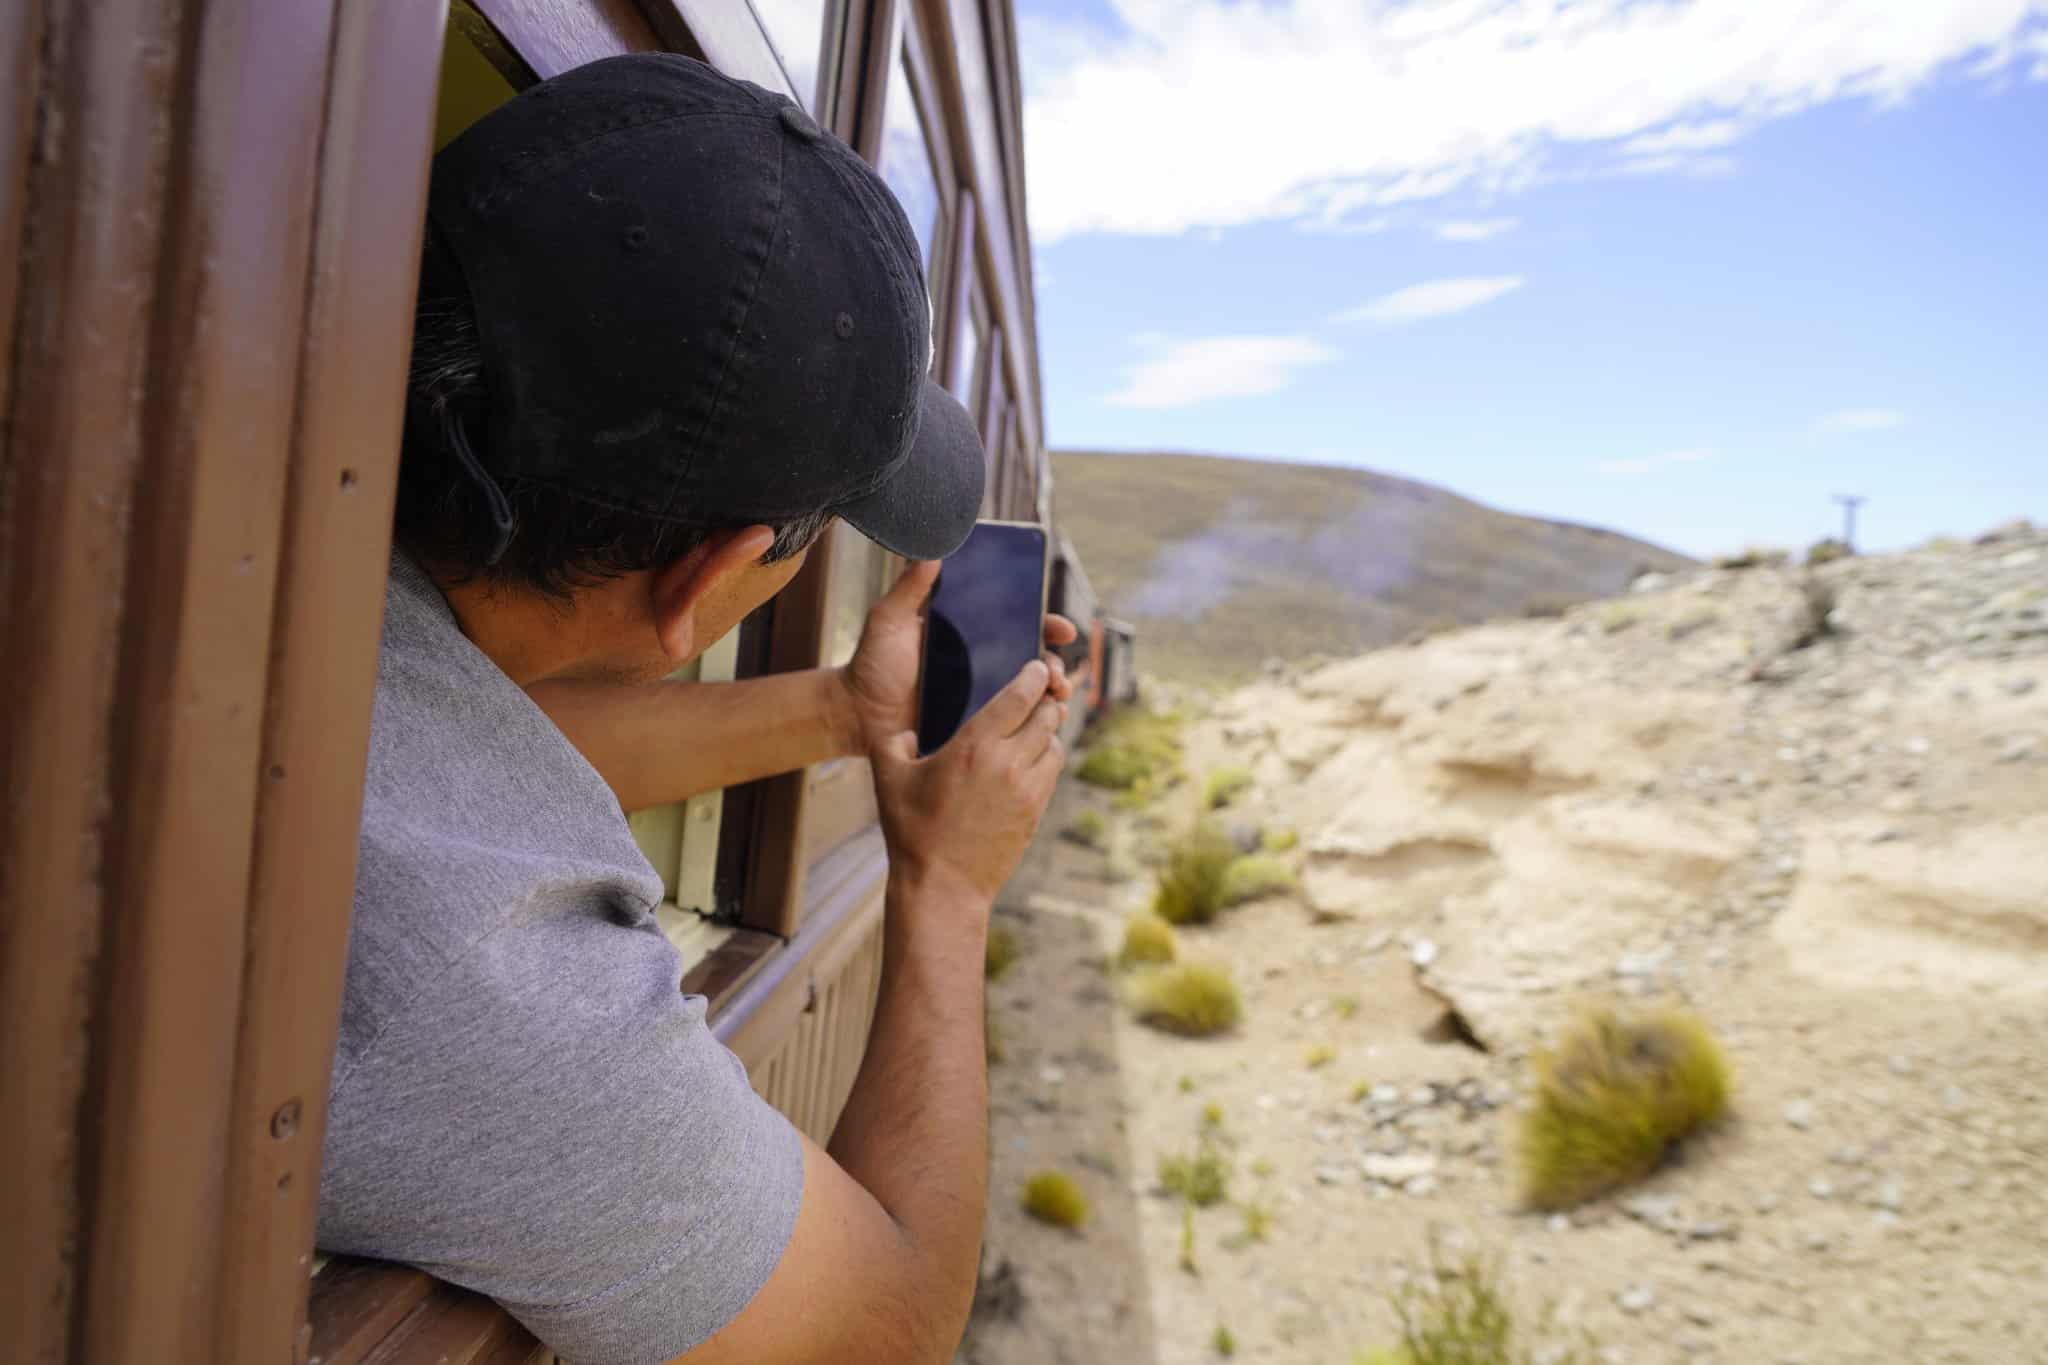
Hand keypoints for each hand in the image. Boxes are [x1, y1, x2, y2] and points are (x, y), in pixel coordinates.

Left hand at [840, 561, 1080, 751]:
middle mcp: (979, 665)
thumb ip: (909, 587)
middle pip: (1031, 661)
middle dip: (1054, 663)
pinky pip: (1009, 724)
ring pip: (1028, 693)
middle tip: (1057, 668)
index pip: (1016, 624)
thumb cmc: (871, 665)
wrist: (856, 715)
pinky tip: (1040, 721)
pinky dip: (1031, 722)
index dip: (1044, 623)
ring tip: (1054, 695)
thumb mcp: (888, 621)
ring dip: (1051, 692)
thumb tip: (931, 553)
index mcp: (966, 635)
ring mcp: (978, 698)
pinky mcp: (973, 729)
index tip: (1061, 629)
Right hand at [870, 658, 1066, 905]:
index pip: (1020, 696)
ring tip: (1033, 728)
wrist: (942, 887)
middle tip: (1039, 692)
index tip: (1035, 666)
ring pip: (1055, 744)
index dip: (1032, 676)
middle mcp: (1008, 764)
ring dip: (1048, 731)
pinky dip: (1046, 759)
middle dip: (1046, 700)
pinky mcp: (1036, 813)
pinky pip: (1052, 772)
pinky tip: (1029, 760)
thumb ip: (892, 743)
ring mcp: (1027, 790)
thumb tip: (902, 730)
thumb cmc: (912, 832)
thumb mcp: (890, 780)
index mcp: (975, 747)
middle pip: (1048, 715)